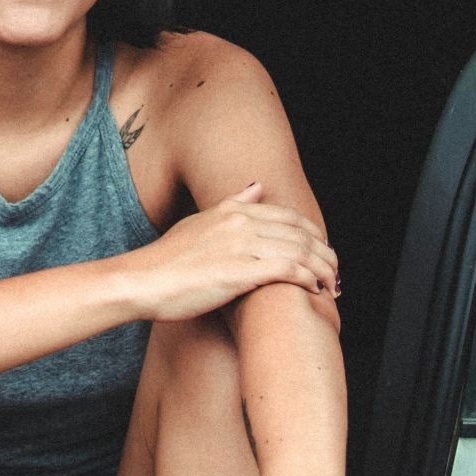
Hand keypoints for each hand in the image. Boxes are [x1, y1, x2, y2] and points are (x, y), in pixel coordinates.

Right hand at [128, 182, 338, 321]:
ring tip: (331, 284)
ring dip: (323, 269)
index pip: (288, 217)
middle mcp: (240, 223)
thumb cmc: (166, 261)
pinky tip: (314, 289)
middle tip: (334, 271)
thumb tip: (257, 186)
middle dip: (325, 253)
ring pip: (301, 252)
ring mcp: (241, 246)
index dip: (312, 234)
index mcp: (232, 211)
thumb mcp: (199, 222)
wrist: (141, 281)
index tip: (321, 250)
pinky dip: (308, 279)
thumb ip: (231, 204)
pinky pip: (289, 270)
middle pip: (301, 234)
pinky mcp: (240, 272)